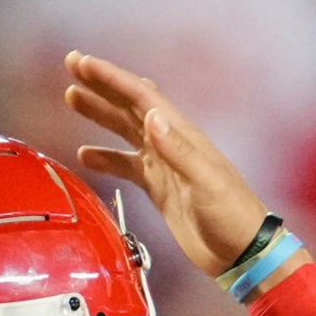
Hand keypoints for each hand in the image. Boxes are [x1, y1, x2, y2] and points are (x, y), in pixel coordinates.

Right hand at [63, 52, 274, 278]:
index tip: (83, 63)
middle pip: (130, 106)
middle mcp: (170, 144)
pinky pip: (127, 165)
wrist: (243, 252)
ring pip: (125, 131)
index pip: (141, 97)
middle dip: (102, 85)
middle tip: (72, 66)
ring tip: (73, 98)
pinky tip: (85, 155)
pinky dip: (106, 158)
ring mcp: (164, 166)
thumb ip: (178, 151)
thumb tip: (152, 116)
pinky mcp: (160, 188)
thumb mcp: (205, 182)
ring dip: (100, 114)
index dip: (112, 79)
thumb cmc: (232, 215)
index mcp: (182, 136)